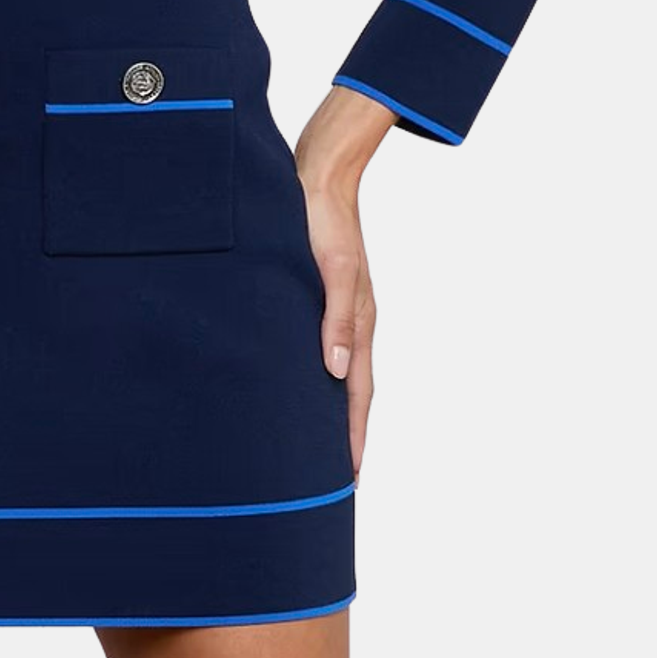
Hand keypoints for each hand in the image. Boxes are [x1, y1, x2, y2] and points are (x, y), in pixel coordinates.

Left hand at [293, 85, 395, 482]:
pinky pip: (319, 350)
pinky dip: (315, 379)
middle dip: (343, 438)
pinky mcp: (318, 299)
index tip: (348, 479)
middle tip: (331, 482)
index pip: (357, 396)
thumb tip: (336, 371)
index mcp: (359, 324)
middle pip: (350, 394)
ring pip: (335, 375)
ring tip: (315, 449)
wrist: (318, 175)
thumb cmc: (323, 220)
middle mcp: (350, 325)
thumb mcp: (334, 268)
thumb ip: (337, 319)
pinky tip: (298, 388)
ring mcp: (336, 313)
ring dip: (328, 412)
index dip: (351, 438)